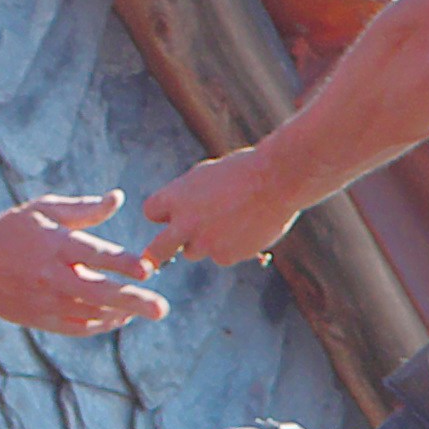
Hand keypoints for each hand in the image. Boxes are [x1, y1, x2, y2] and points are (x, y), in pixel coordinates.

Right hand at [0, 190, 163, 333]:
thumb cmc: (11, 230)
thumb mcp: (44, 210)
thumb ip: (84, 209)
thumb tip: (118, 198)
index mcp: (53, 244)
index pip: (93, 255)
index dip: (122, 263)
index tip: (147, 270)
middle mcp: (50, 276)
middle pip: (98, 292)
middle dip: (133, 301)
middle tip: (161, 309)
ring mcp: (44, 301)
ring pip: (91, 314)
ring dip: (122, 313)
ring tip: (147, 310)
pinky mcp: (39, 319)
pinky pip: (77, 328)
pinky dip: (101, 325)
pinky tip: (118, 318)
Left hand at [143, 149, 304, 266]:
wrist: (277, 180)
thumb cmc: (243, 171)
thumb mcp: (205, 175)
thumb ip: (187, 197)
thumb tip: (176, 216)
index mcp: (175, 197)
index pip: (151, 213)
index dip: (163, 215)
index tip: (170, 217)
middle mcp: (184, 223)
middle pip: (156, 250)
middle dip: (157, 254)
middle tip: (158, 257)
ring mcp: (204, 243)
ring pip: (193, 252)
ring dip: (204, 243)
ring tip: (229, 222)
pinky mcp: (225, 257)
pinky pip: (221, 257)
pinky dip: (231, 248)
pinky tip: (248, 229)